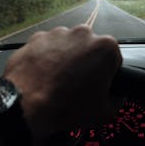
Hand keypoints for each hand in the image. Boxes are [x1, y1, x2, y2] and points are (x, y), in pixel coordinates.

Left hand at [4, 25, 122, 142]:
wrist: (26, 105)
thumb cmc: (66, 106)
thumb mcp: (105, 112)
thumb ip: (117, 99)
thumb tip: (116, 95)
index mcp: (105, 47)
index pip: (114, 59)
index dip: (107, 75)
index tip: (99, 86)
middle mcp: (82, 34)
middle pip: (90, 49)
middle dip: (86, 64)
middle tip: (78, 86)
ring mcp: (57, 34)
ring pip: (68, 46)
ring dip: (66, 60)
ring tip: (59, 83)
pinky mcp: (37, 38)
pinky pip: (47, 48)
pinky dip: (47, 59)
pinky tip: (45, 77)